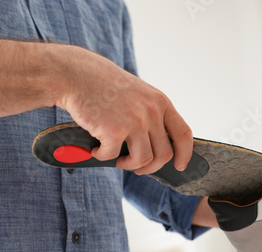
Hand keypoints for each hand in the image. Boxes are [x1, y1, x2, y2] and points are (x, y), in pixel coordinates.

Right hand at [57, 46, 191, 173]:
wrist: (76, 75)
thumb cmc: (103, 85)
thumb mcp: (139, 94)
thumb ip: (152, 115)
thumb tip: (158, 145)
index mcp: (161, 102)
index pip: (183, 134)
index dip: (185, 154)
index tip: (180, 165)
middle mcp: (151, 112)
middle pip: (164, 154)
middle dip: (150, 166)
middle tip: (137, 167)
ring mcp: (135, 121)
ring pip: (143, 160)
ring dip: (129, 165)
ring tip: (117, 159)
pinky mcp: (114, 131)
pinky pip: (113, 156)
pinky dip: (103, 156)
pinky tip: (96, 149)